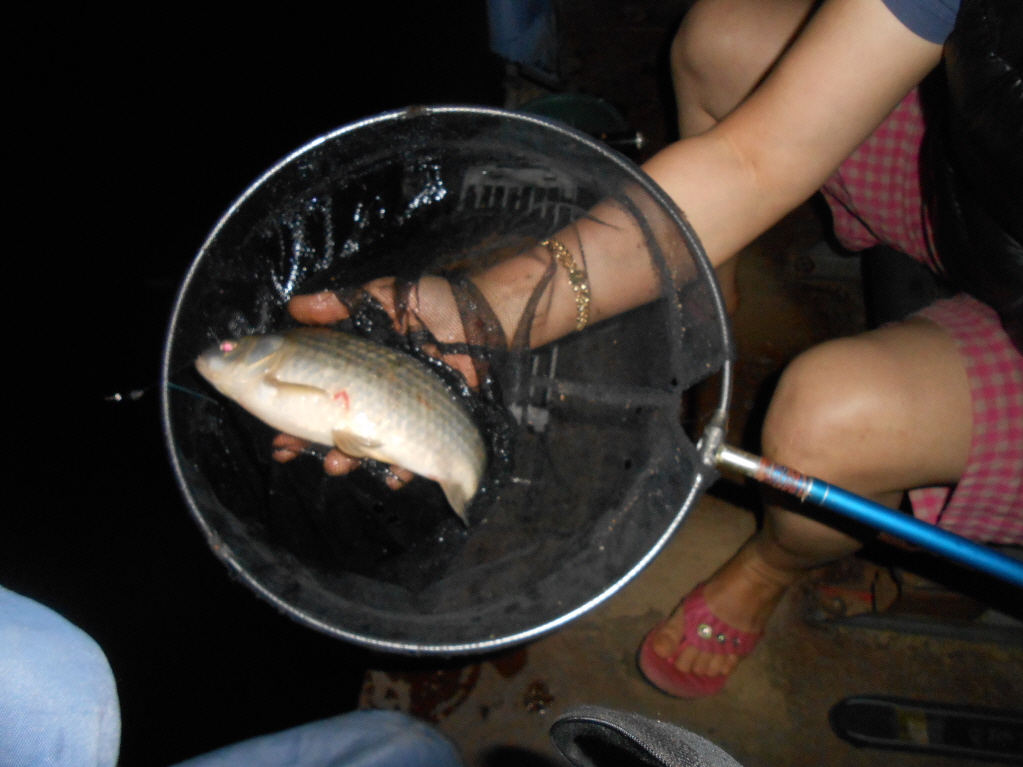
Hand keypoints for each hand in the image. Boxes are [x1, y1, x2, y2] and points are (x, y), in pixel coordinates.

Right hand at [270, 276, 480, 487]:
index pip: (319, 393)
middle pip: (336, 424)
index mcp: (359, 367)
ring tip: (334, 466)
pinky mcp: (431, 423)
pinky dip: (401, 470)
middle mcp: (375, 393)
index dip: (295, 412)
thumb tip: (293, 306)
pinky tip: (390, 478)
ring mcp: (402, 411)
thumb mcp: (382, 295)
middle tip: (289, 450)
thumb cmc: (432, 302)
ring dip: (348, 460)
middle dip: (309, 443)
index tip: (275, 429)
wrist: (482, 315)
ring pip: (368, 444)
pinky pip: (413, 454)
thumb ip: (340, 303)